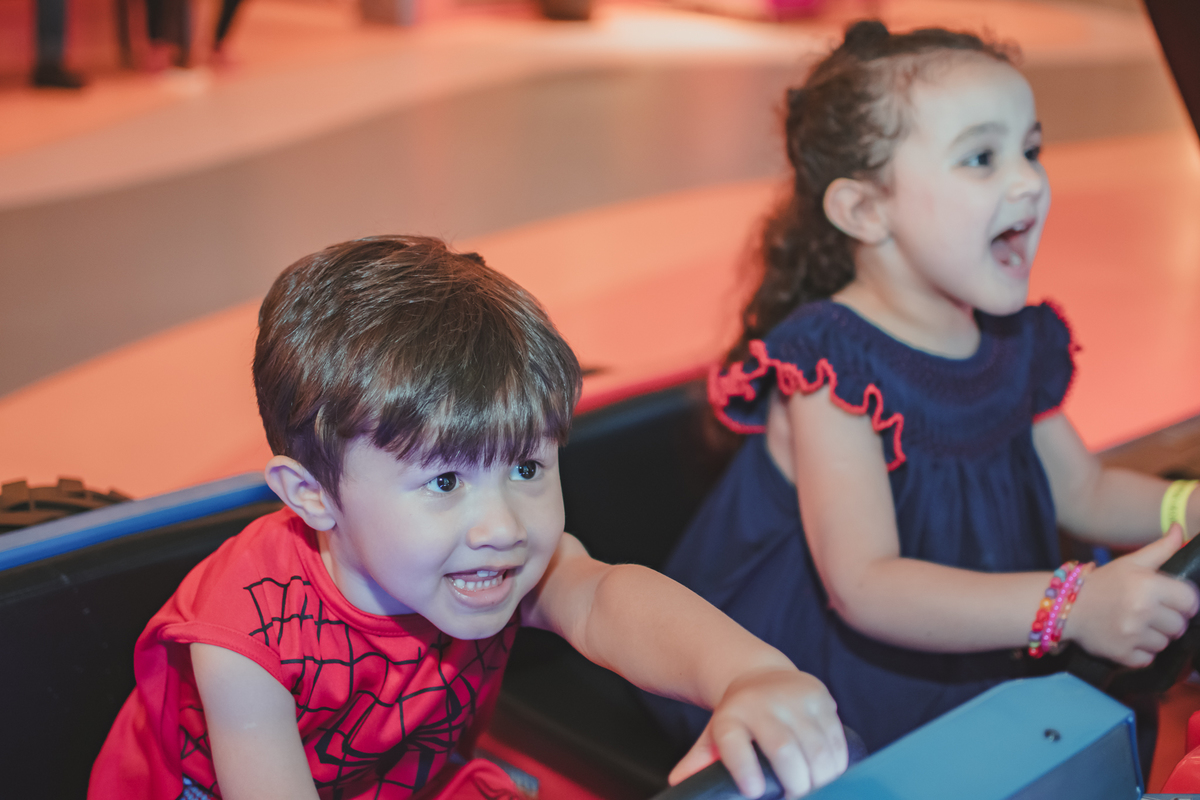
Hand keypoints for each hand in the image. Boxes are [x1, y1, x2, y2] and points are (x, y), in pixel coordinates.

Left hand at [668, 667, 846, 797]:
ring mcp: (792, 697)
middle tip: (795, 797)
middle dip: (795, 783)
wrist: (759, 674)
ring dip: (821, 778)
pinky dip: (838, 763)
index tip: (752, 791)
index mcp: (730, 717)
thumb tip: (678, 783)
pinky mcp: (819, 695)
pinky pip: (836, 736)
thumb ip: (699, 761)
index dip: (744, 768)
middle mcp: (761, 703)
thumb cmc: (737, 717)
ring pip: (816, 746)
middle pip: (783, 748)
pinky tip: (831, 776)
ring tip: (815, 790)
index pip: (734, 743)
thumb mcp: (714, 736)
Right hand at [1066, 525, 1199, 666]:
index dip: (1183, 601)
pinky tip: (1128, 638)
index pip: (1191, 601)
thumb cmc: (1102, 583)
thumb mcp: (1130, 562)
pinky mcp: (1123, 655)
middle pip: (1180, 625)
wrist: (1064, 606)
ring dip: (1154, 636)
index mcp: (1148, 585)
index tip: (1170, 600)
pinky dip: (1141, 652)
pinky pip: (1149, 658)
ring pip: (1165, 643)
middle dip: (1169, 620)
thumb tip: (1180, 528)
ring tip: (1136, 624)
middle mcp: (1142, 611)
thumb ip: (1161, 548)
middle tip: (1148, 612)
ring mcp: (1132, 635)